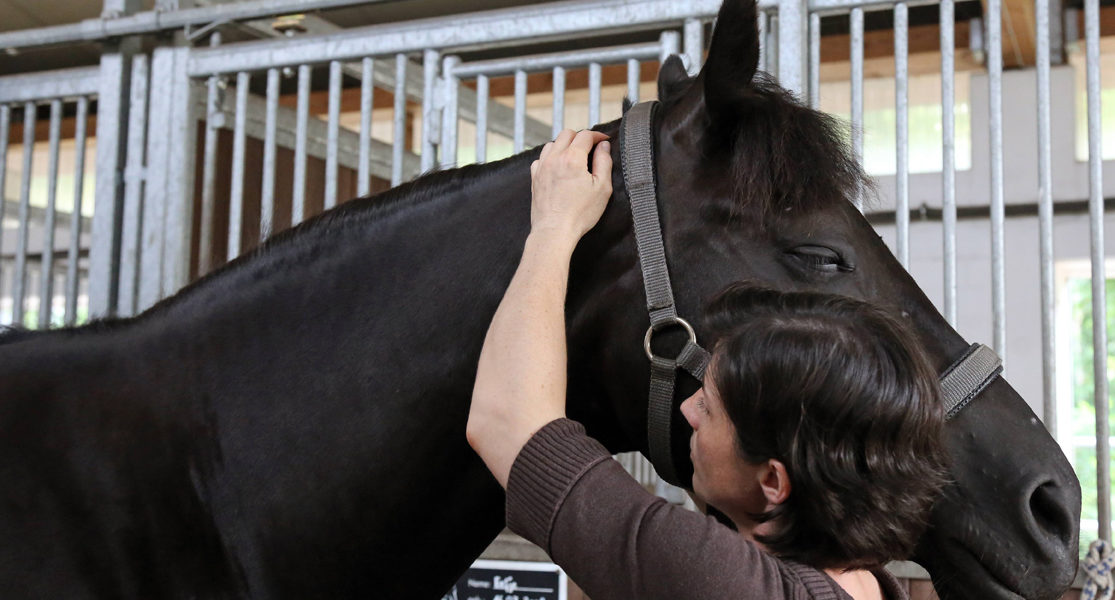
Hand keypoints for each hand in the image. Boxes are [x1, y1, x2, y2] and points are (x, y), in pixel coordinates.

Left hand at [529, 129, 612, 243]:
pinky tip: (558, 166)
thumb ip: (604, 162)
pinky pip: (541, 158)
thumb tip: (603, 146)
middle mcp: (554, 158)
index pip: (585, 135)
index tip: (604, 141)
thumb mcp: (602, 188)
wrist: (554, 231)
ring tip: (575, 156)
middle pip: (567, 134)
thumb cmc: (580, 213)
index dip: (597, 135)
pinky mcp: (534, 177)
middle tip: (591, 148)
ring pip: (552, 144)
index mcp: (572, 158)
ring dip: (565, 145)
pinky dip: (551, 156)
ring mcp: (541, 167)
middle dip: (581, 137)